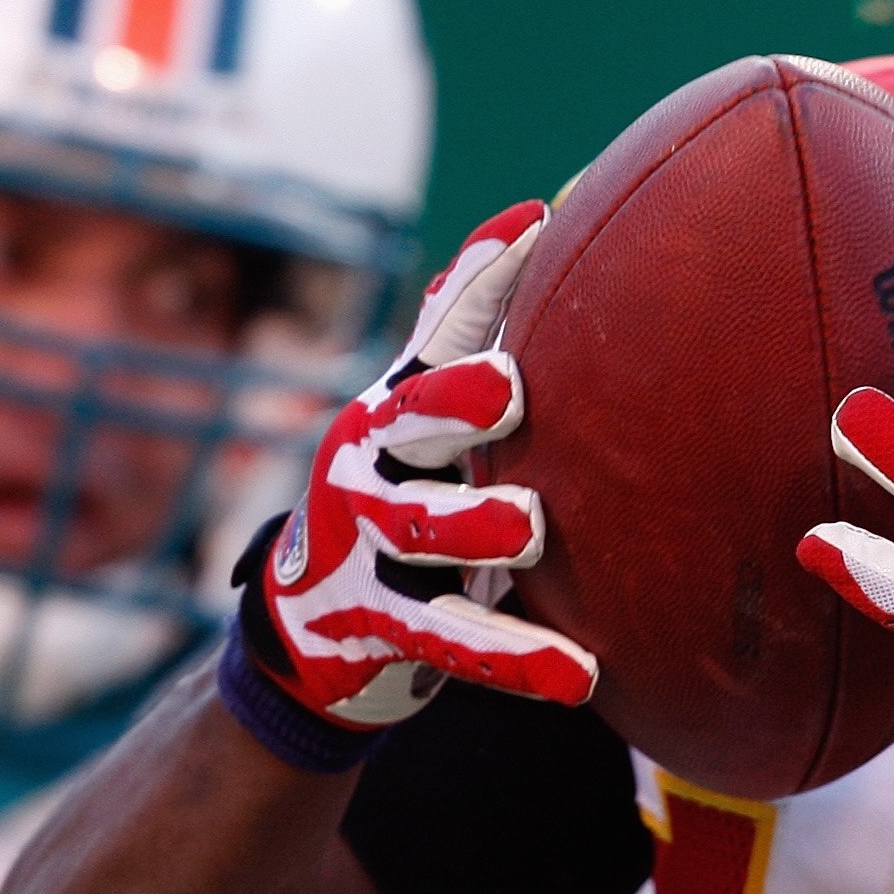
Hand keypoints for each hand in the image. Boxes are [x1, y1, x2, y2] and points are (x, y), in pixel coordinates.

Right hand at [232, 201, 596, 735]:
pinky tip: (580, 675)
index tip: (536, 230)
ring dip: (474, 527)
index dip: (480, 281)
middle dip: (454, 402)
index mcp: (391, 411)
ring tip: (526, 527)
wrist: (313, 628)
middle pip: (406, 423)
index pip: (437, 334)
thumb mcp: (418, 420)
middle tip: (509, 390)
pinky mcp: (378, 627)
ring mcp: (365, 548)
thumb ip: (463, 332)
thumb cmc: (398, 499)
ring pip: (421, 533)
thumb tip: (528, 218)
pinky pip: (452, 643)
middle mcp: (366, 467)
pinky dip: (516, 659)